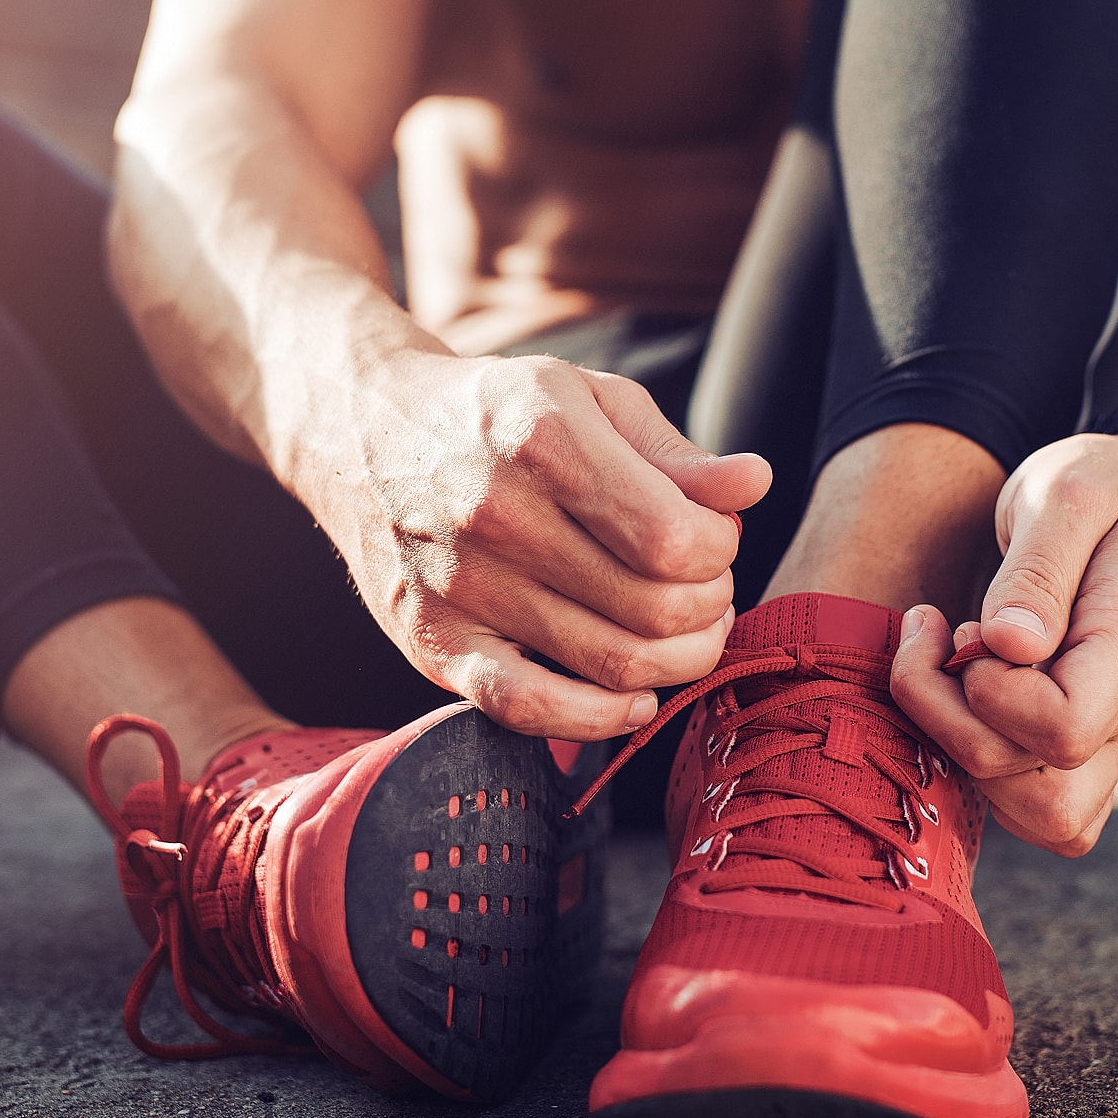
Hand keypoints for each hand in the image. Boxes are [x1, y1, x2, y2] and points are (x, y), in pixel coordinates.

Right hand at [335, 349, 770, 740]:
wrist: (363, 430)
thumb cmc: (495, 414)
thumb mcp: (588, 398)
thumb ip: (675, 452)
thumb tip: (753, 486)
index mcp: (543, 437)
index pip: (673, 538)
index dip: (719, 552)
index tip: (714, 539)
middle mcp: (495, 512)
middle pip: (653, 607)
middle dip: (709, 607)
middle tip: (707, 589)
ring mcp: (459, 585)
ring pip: (610, 664)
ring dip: (677, 661)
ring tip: (684, 634)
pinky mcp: (430, 643)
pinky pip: (529, 709)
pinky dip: (600, 719)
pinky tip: (635, 698)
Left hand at [891, 427, 1117, 854]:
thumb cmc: (1103, 483)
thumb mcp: (1069, 493)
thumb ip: (1038, 570)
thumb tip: (1006, 646)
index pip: (1064, 727)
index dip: (993, 695)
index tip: (965, 631)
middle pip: (1038, 792)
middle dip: (948, 720)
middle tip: (933, 635)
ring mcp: (1108, 735)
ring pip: (1032, 814)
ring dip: (955, 743)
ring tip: (943, 657)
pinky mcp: (1076, 741)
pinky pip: (1027, 801)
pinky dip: (973, 755)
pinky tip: (959, 685)